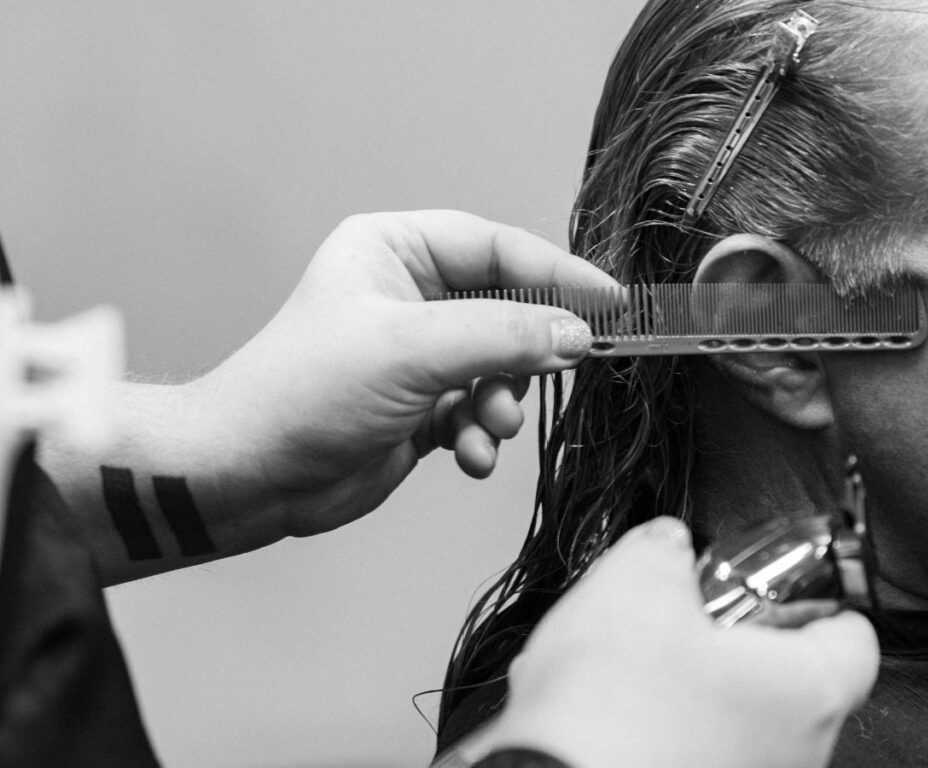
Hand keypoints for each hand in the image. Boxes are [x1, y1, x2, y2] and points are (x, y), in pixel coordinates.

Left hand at [202, 210, 618, 537]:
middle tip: (545, 377)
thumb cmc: (303, 391)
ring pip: (499, 368)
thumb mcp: (411, 349)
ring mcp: (418, 355)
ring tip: (486, 426)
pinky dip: (483, 435)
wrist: (251, 475)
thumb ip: (502, 336)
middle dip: (524, 354)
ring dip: (503, 402)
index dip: (557, 274)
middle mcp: (410, 297)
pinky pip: (479, 411)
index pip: (498, 248)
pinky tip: (468, 455)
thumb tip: (576, 334)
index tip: (608, 303)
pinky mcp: (422, 407)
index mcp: (396, 250)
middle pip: (507, 311)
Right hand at [474, 518, 878, 767]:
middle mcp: (794, 751)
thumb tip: (668, 546)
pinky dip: (656, 723)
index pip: (853, 634)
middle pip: (785, 672)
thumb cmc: (611, 710)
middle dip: (729, 634)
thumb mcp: (634, 582)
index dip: (814, 594)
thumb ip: (664, 548)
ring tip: (628, 660)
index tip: (777, 581)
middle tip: (682, 611)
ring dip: (687, 680)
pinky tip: (606, 706)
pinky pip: (690, 748)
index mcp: (806, 690)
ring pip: (732, 713)